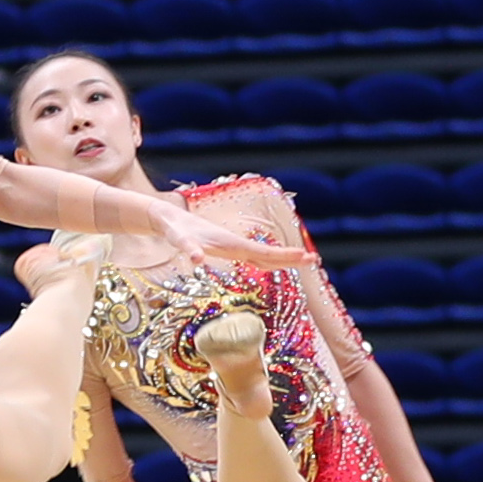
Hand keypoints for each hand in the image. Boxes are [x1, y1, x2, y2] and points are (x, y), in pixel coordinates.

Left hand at [152, 201, 313, 271]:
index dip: (284, 256)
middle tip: (314, 260)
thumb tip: (196, 261)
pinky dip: (267, 259)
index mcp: (230, 244)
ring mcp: (232, 246)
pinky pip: (252, 255)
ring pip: (262, 254)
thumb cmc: (174, 230)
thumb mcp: (178, 241)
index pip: (264, 252)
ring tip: (303, 260)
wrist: (168, 218)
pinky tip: (273, 263)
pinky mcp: (226, 248)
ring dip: (282, 258)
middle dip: (291, 257)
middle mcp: (235, 245)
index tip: (306, 257)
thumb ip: (188, 249)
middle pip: (268, 253)